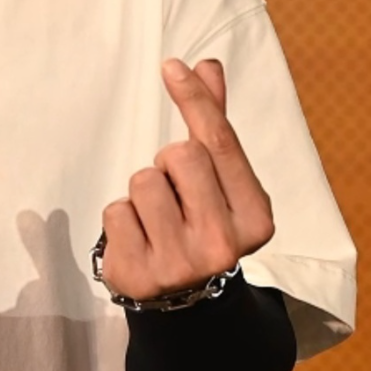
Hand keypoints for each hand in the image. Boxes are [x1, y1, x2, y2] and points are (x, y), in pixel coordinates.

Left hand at [99, 59, 273, 300]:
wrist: (188, 304)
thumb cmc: (201, 222)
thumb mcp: (220, 181)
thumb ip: (214, 123)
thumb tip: (209, 65)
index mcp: (255, 216)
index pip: (219, 142)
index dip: (194, 99)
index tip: (171, 66)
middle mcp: (225, 244)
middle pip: (178, 154)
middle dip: (168, 162)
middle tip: (175, 192)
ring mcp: (183, 263)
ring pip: (143, 180)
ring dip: (141, 191)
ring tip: (157, 218)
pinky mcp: (142, 274)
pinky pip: (116, 211)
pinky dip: (121, 218)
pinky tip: (139, 239)